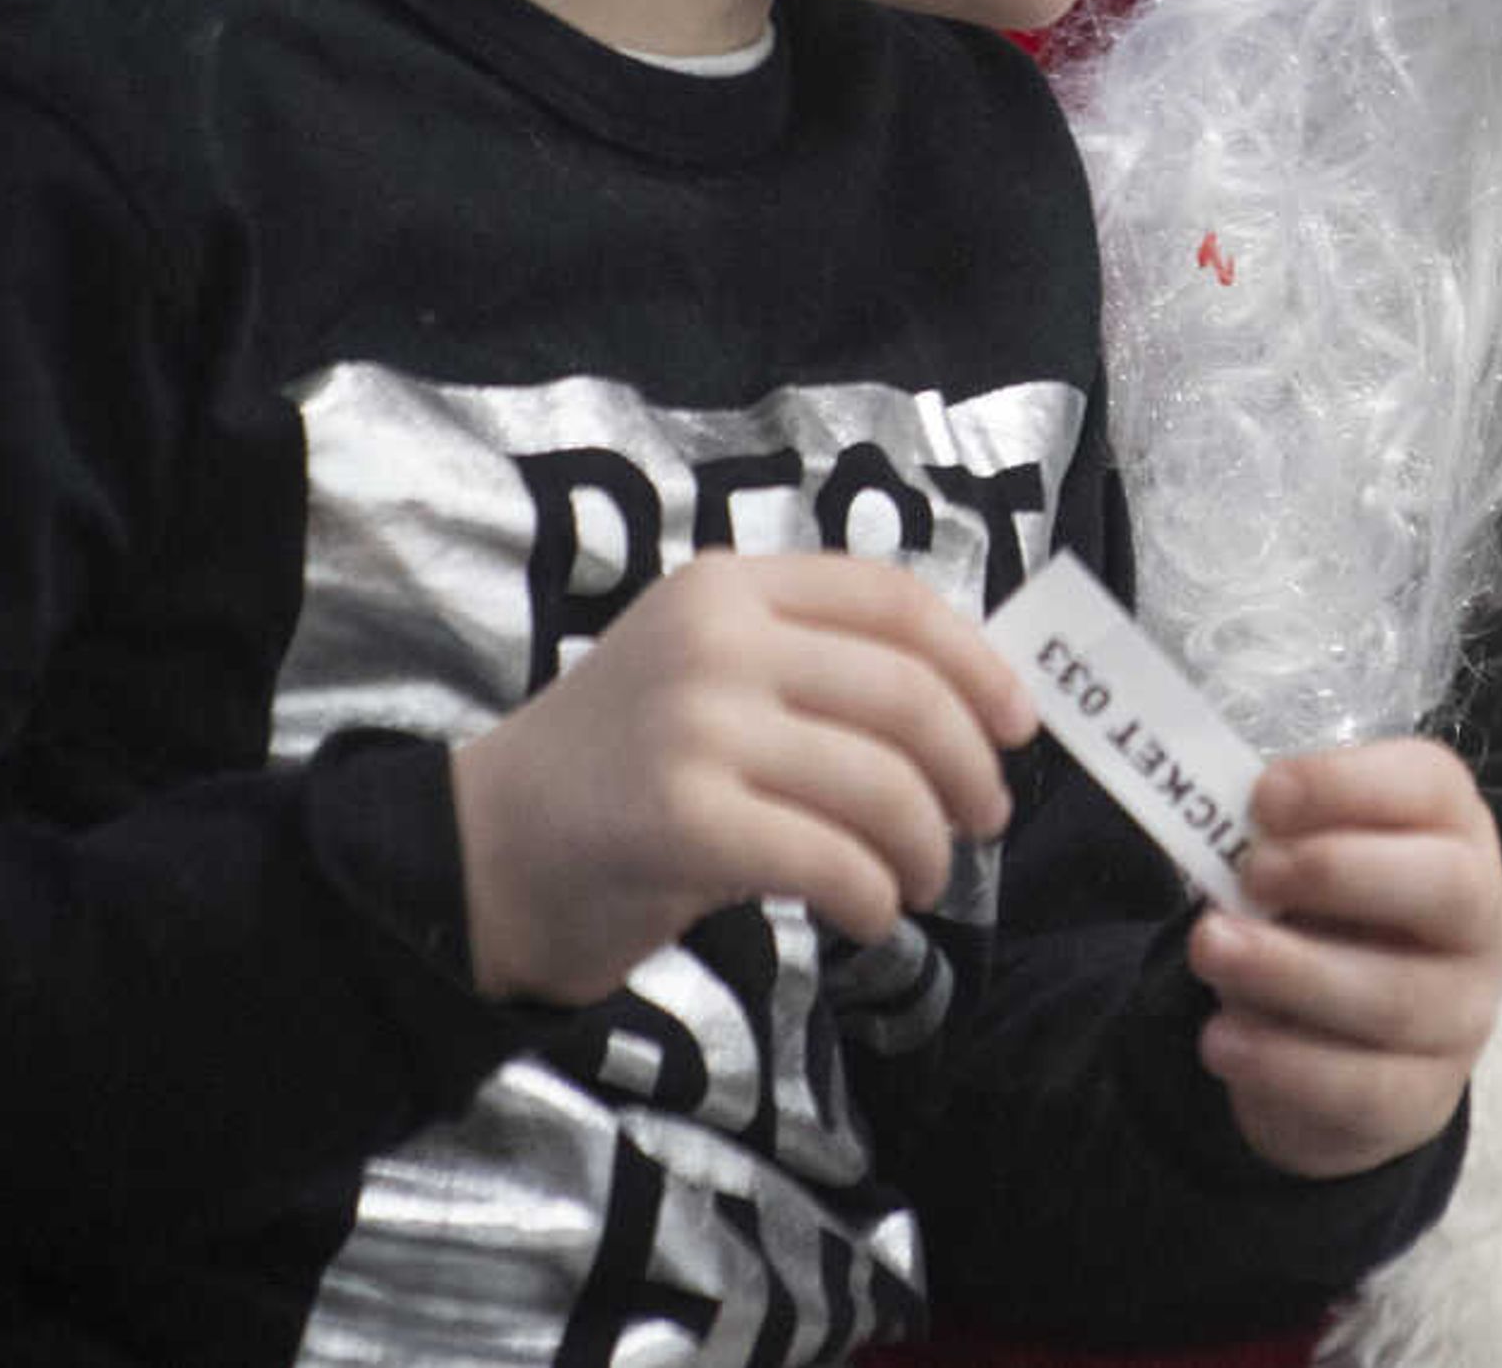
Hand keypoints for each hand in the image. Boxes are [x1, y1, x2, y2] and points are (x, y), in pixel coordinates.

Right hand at [452, 550, 1034, 1005]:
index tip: (1019, 722)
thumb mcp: (708, 675)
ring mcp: (696, 725)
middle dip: (967, 768)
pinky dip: (872, 895)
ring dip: (924, 845)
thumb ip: (814, 666)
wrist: (481, 853)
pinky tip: (869, 913)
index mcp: (730, 587)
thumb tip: (974, 707)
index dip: (977, 661)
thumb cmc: (619, 772)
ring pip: (879, 781)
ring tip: (918, 880)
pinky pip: (830, 858)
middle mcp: (716, 639)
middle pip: (905, 693)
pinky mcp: (683, 818)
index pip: (892, 598)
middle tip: (982, 821)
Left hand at [1186, 737, 1501, 1179]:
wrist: (1339, 1046)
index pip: (1432, 787)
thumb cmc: (1321, 919)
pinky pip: (1361, 1088)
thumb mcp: (1302, 860)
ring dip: (1289, 972)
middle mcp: (1478, 920)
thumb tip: (1221, 830)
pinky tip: (1222, 1038)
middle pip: (1446, 885)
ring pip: (1395, 997)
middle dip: (1337, 871)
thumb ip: (1277, 839)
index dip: (1346, 785)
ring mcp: (1462, 1016)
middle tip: (1251, 874)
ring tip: (1210, 950)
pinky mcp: (1422, 1099)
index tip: (1262, 798)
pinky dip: (1280, 1062)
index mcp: (1453, 832)